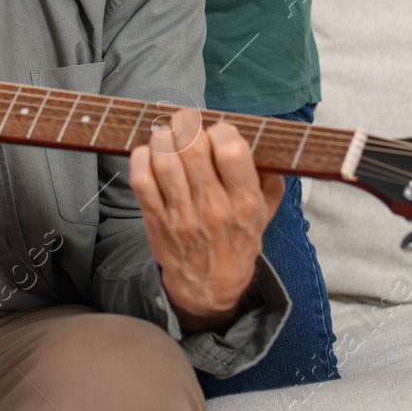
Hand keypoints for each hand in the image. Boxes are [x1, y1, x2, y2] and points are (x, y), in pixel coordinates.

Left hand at [129, 106, 285, 332]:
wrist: (211, 286)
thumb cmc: (237, 241)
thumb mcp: (266, 213)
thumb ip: (270, 180)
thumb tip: (268, 145)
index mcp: (245, 202)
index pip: (232, 149)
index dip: (222, 130)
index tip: (217, 133)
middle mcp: (214, 207)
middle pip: (193, 147)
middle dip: (186, 125)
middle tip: (185, 124)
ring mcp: (182, 215)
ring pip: (164, 160)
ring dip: (162, 138)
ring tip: (166, 136)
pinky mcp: (156, 220)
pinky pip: (141, 180)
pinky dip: (141, 158)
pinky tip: (149, 154)